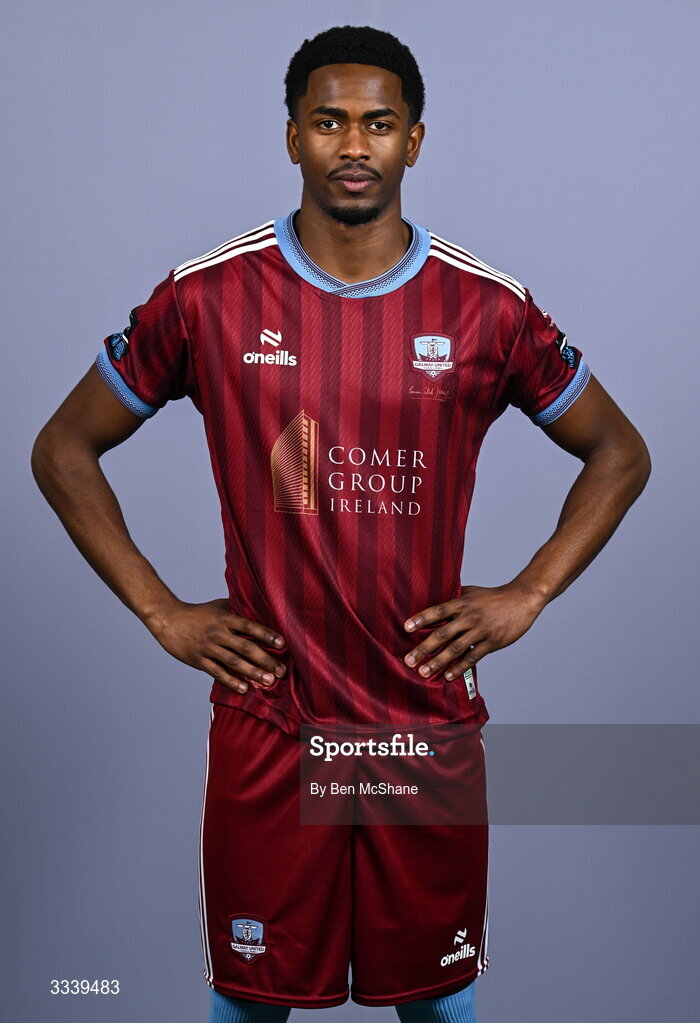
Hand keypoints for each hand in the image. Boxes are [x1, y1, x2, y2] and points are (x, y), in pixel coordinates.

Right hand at [145, 597, 286, 694]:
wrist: (167, 620)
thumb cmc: (196, 613)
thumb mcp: (217, 605)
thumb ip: (236, 607)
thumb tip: (256, 604)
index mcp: (224, 618)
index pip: (249, 626)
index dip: (266, 634)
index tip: (282, 644)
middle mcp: (217, 633)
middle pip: (245, 647)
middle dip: (266, 660)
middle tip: (282, 671)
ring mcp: (207, 647)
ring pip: (233, 662)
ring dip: (252, 672)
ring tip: (268, 681)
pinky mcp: (198, 660)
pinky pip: (217, 672)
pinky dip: (231, 681)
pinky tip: (244, 688)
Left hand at [403, 582, 546, 679]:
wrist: (522, 600)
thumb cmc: (494, 596)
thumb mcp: (472, 591)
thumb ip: (454, 597)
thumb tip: (435, 597)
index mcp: (463, 603)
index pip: (438, 610)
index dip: (421, 619)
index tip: (406, 628)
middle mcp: (470, 617)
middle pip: (443, 633)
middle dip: (424, 648)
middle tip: (409, 660)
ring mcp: (481, 631)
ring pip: (456, 649)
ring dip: (438, 662)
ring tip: (424, 672)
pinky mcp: (492, 642)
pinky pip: (473, 657)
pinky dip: (459, 667)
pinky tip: (448, 676)